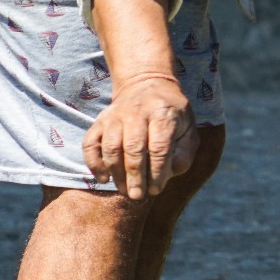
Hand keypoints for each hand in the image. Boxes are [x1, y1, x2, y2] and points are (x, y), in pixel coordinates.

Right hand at [83, 72, 196, 199]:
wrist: (147, 84)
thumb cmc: (172, 114)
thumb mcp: (189, 128)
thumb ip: (184, 153)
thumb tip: (168, 175)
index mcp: (163, 113)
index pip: (159, 147)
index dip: (157, 172)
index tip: (156, 190)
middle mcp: (137, 112)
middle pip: (133, 148)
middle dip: (134, 176)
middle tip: (137, 196)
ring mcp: (116, 115)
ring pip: (111, 147)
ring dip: (116, 173)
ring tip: (124, 190)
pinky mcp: (100, 120)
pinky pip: (90, 143)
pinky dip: (94, 163)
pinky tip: (104, 178)